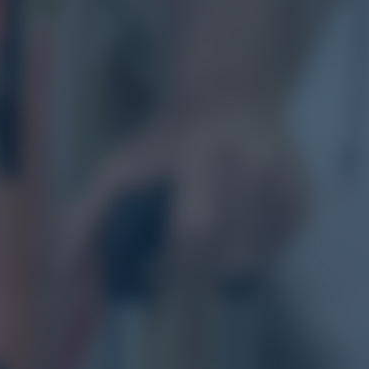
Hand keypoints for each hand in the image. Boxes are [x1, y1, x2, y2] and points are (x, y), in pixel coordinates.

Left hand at [65, 109, 308, 290]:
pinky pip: (274, 252)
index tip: (151, 272)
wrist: (228, 97)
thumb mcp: (119, 164)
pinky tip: (233, 226)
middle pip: (227, 254)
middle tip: (176, 264)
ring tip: (204, 237)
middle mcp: (253, 169)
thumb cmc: (164, 140)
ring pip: (252, 260)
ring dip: (221, 265)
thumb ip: (86, 214)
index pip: (195, 229)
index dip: (173, 263)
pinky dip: (250, 253)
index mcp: (204, 156)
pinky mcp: (303, 201)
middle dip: (196, 270)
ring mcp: (284, 185)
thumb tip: (65, 269)